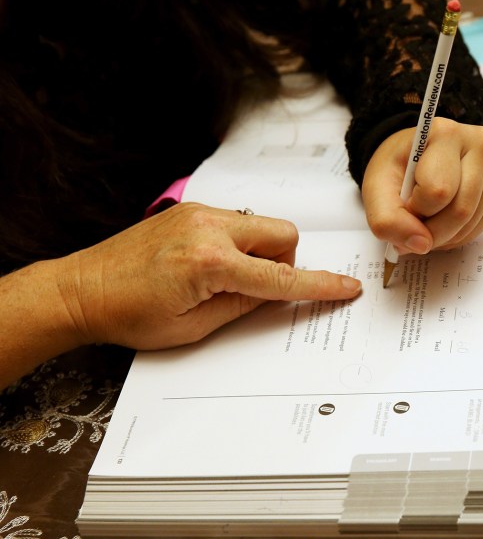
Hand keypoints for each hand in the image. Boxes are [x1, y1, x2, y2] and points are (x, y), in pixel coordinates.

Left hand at [59, 202, 360, 349]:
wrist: (80, 290)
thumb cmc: (128, 316)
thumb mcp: (194, 328)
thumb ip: (244, 306)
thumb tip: (275, 293)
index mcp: (210, 264)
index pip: (281, 278)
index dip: (319, 286)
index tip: (346, 287)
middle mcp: (208, 229)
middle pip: (283, 235)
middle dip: (282, 263)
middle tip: (253, 289)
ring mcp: (198, 214)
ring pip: (262, 226)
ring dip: (258, 252)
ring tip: (222, 279)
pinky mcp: (189, 210)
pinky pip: (236, 222)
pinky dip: (237, 244)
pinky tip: (206, 265)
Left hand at [361, 118, 482, 254]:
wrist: (413, 156)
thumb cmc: (397, 165)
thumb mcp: (376, 187)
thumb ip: (387, 219)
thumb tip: (420, 245)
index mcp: (446, 134)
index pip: (438, 190)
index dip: (416, 209)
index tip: (404, 201)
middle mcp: (478, 147)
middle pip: (460, 211)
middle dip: (430, 231)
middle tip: (411, 224)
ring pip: (470, 224)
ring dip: (441, 237)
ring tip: (423, 222)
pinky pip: (477, 229)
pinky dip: (454, 237)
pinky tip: (440, 223)